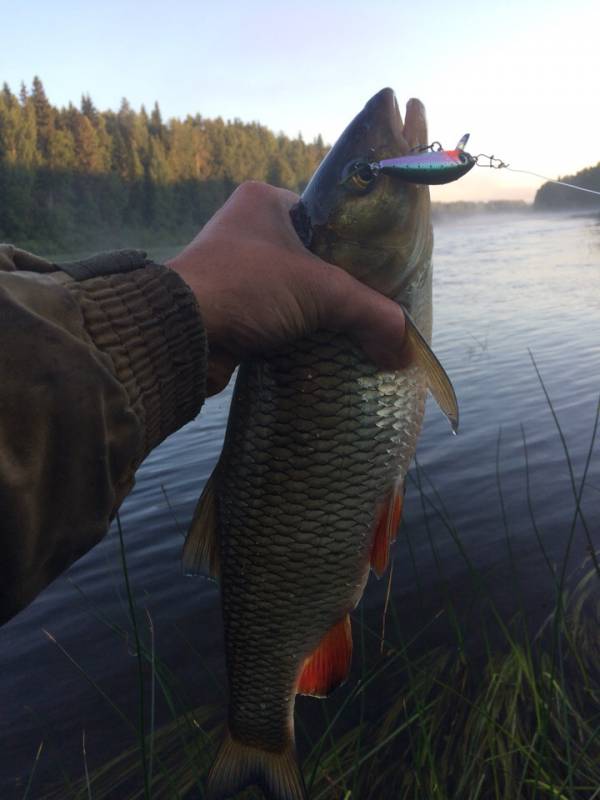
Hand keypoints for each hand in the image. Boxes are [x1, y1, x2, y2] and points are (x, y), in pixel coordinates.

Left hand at [168, 182, 408, 395]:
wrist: (179, 334)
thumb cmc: (247, 288)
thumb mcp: (321, 292)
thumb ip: (371, 313)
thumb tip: (407, 350)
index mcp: (266, 201)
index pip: (329, 219)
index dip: (359, 247)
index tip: (383, 273)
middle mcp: (247, 229)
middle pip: (314, 259)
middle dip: (341, 286)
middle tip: (372, 306)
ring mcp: (234, 269)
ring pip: (294, 290)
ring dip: (318, 313)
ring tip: (354, 331)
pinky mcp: (229, 307)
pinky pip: (275, 316)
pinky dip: (297, 332)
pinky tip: (322, 348)